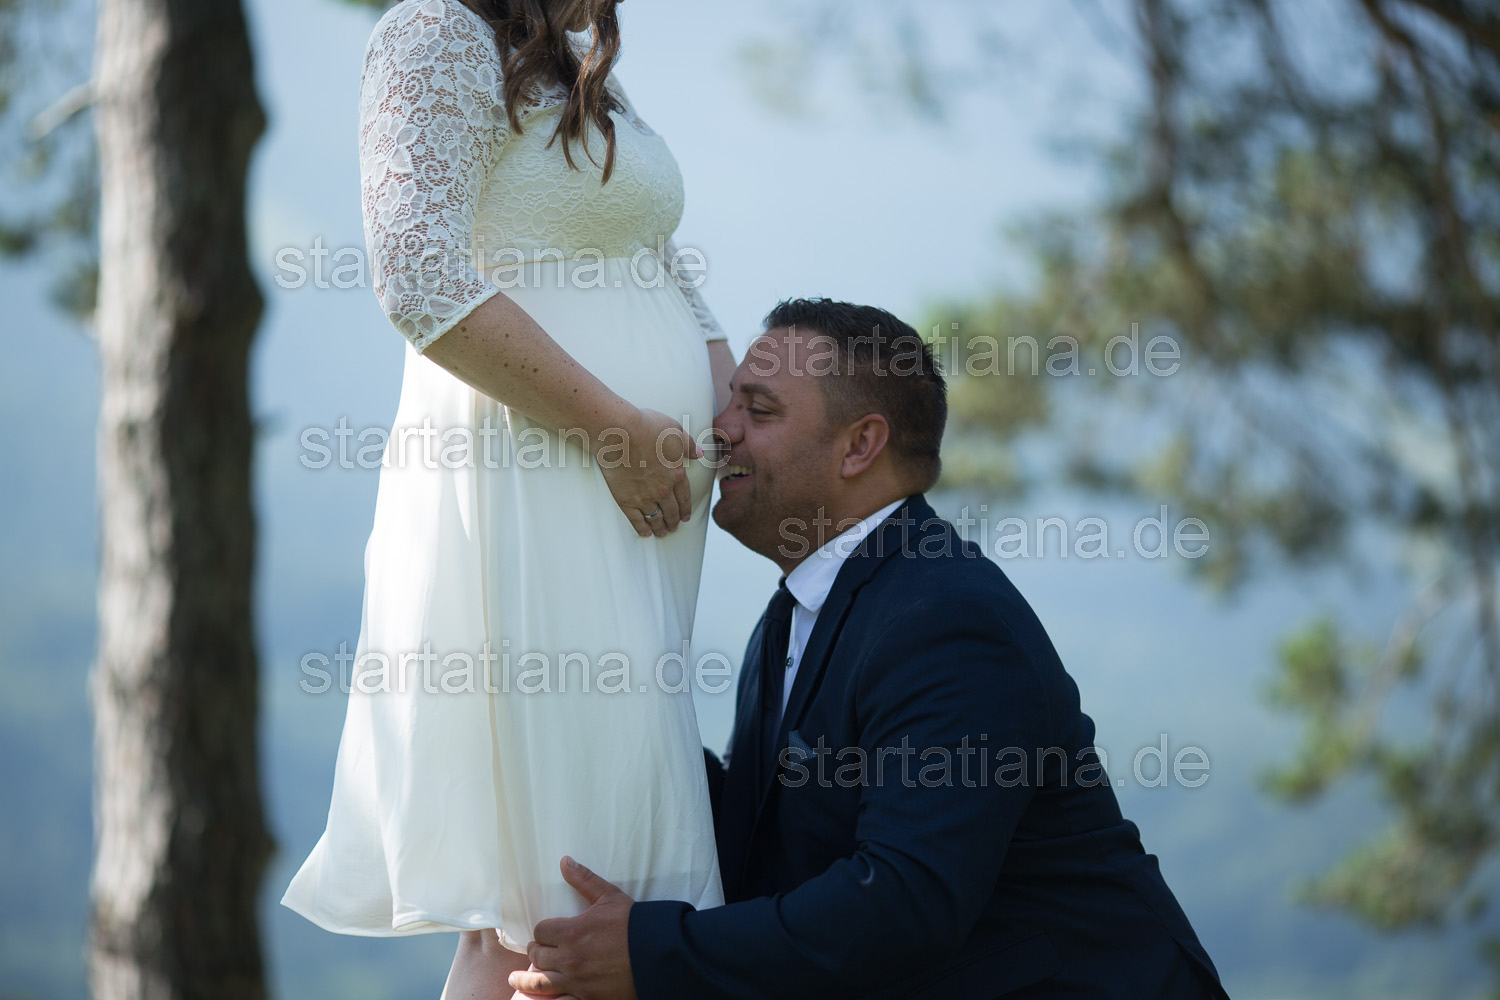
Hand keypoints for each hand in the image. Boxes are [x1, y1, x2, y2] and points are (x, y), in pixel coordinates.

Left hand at [508, 857, 637, 999]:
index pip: (541, 931)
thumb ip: (584, 880)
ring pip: (539, 983)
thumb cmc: (633, 923)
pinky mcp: (586, 997)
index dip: (543, 931)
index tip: (547, 932)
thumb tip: (564, 861)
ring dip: (525, 981)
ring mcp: (576, 981)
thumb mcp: (609, 897)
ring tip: (515, 981)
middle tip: (538, 951)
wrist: (657, 953)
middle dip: (536, 951)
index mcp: (572, 932)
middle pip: (537, 955)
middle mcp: (569, 958)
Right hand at [597, 407, 700, 538]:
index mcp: (676, 474)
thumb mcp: (674, 430)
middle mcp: (663, 490)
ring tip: (662, 533)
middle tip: (674, 527)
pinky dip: (642, 528)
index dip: (686, 508)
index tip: (686, 516)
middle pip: (671, 510)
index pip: (684, 496)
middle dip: (674, 520)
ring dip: (661, 527)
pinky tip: (645, 533)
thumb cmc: (647, 427)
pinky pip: (636, 520)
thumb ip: (688, 444)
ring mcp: (644, 497)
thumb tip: (700, 453)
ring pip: (656, 518)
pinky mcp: (625, 500)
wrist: (619, 434)